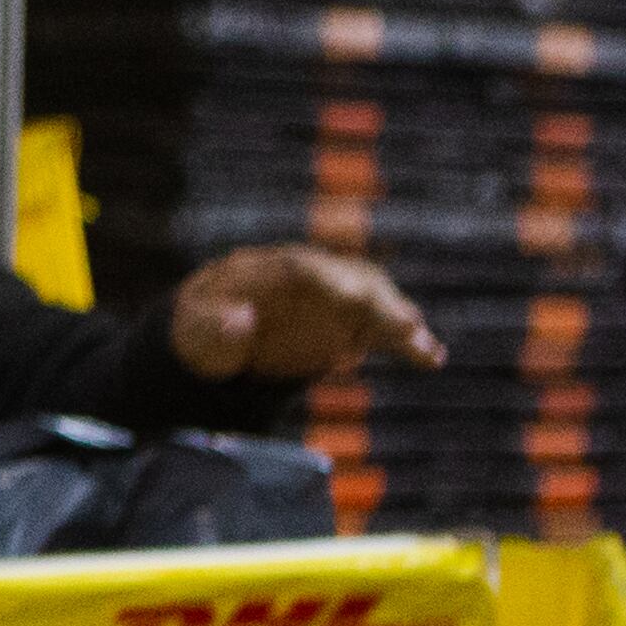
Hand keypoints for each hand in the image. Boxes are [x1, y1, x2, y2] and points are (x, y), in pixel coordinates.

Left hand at [168, 244, 443, 380]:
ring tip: (421, 346)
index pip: (301, 267)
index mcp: (265, 270)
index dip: (328, 280)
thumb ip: (211, 326)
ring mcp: (331, 298)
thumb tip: (239, 319)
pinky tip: (432, 357)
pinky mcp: (346, 324)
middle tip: (403, 324)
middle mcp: (307, 277)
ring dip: (398, 321)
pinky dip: (406, 342)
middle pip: (349, 279)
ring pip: (373, 301)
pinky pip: (381, 329)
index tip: (350, 296)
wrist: (214, 337)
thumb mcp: (193, 330)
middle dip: (376, 300)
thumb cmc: (201, 328)